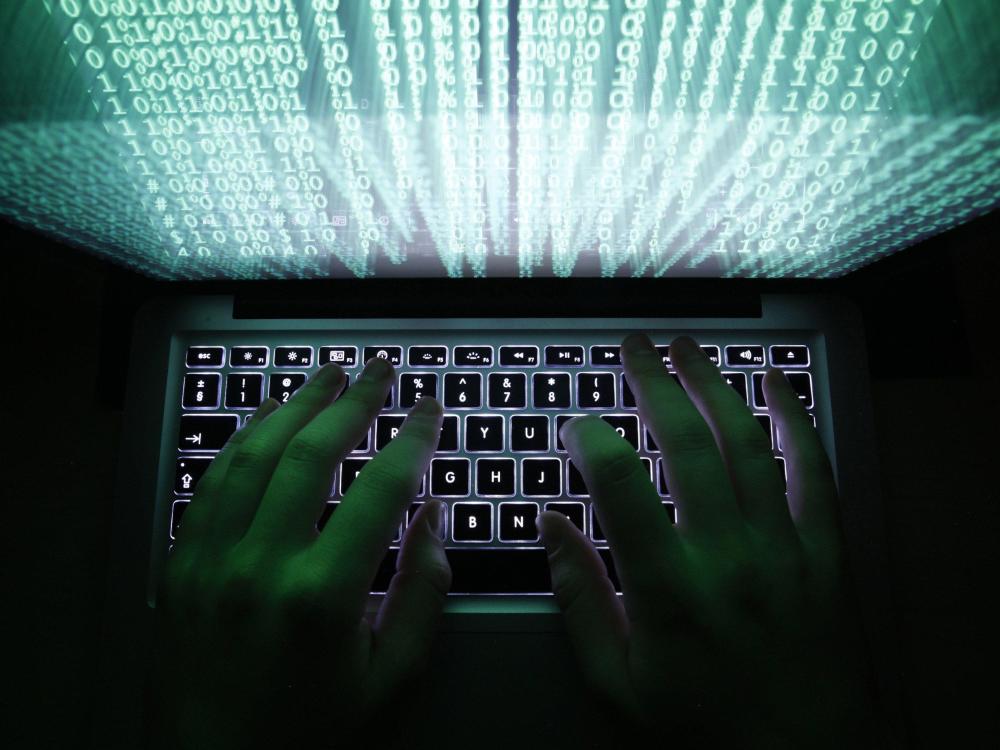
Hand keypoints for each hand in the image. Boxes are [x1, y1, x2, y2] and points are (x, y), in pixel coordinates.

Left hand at [152, 357, 448, 748]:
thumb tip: (434, 518)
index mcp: (320, 598)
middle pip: (311, 454)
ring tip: (325, 377)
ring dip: (293, 406)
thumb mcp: (391, 682)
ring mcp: (208, 563)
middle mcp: (259, 567)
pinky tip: (263, 419)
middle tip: (379, 370)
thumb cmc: (309, 737)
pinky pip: (209, 484)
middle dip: (352, 402)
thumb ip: (422, 595)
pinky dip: (240, 442)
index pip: (380, 489)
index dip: (411, 439)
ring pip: (252, 456)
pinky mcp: (177, 569)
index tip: (428, 410)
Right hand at [538, 334, 877, 746]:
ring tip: (688, 347)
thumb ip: (580, 598)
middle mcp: (726, 556)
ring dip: (714, 385)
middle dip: (654, 384)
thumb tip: (551, 526)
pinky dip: (796, 420)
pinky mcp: (825, 552)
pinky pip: (815, 472)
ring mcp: (782, 549)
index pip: (620, 486)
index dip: (591, 440)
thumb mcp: (617, 683)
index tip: (576, 423)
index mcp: (668, 589)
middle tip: (633, 346)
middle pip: (687, 444)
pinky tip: (777, 383)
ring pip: (747, 444)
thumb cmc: (702, 725)